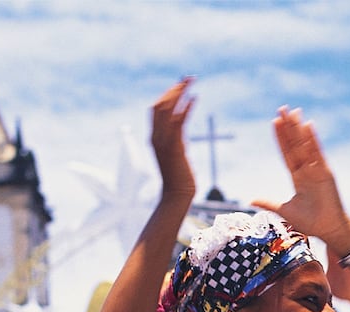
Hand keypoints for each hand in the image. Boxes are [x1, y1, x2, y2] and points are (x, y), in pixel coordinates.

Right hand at [151, 78, 195, 201]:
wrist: (177, 195)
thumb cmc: (178, 178)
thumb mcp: (176, 153)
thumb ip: (176, 140)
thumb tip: (181, 130)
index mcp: (154, 137)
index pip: (156, 109)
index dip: (167, 94)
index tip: (180, 85)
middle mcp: (156, 137)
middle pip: (160, 104)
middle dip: (174, 89)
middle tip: (188, 78)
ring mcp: (163, 141)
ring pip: (167, 109)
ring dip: (180, 92)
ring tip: (191, 81)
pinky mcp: (174, 146)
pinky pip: (178, 122)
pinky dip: (185, 107)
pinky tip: (194, 98)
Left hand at [253, 107, 349, 243]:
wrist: (327, 229)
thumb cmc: (310, 222)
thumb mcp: (284, 210)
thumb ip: (269, 202)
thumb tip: (251, 199)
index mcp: (297, 177)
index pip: (287, 153)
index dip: (281, 138)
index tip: (274, 122)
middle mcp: (306, 170)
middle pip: (295, 144)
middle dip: (288, 127)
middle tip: (282, 109)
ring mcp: (316, 169)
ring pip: (304, 145)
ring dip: (298, 128)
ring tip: (292, 112)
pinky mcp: (325, 172)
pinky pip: (317, 153)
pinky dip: (312, 139)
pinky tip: (307, 125)